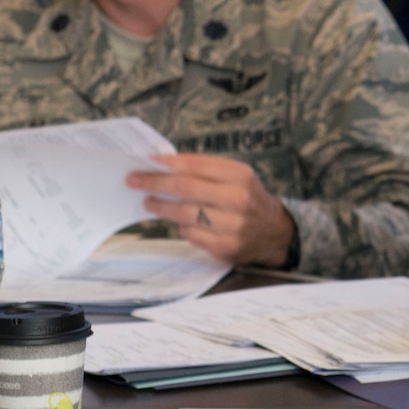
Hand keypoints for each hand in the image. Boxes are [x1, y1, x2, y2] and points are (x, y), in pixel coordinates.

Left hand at [126, 153, 295, 267]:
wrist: (274, 231)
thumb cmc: (247, 198)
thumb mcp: (236, 177)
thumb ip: (205, 171)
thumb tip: (163, 166)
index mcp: (240, 175)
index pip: (195, 164)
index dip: (167, 162)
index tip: (147, 161)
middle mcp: (238, 199)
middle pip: (185, 188)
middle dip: (155, 183)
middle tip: (134, 181)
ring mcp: (233, 225)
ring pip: (185, 213)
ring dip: (162, 206)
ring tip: (149, 201)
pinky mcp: (226, 247)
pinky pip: (192, 235)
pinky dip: (181, 227)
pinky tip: (178, 221)